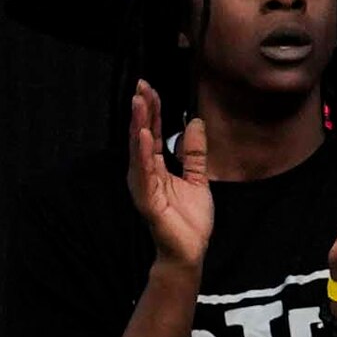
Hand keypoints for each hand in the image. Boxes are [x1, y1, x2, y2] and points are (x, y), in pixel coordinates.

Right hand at [124, 85, 212, 270]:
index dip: (152, 110)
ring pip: (139, 149)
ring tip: (140, 102)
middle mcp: (145, 173)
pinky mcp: (147, 199)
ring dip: (139, 125)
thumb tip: (195, 123)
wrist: (190, 251)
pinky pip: (144, 172)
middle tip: (141, 86)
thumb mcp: (197, 178)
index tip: (150, 88)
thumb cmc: (189, 219)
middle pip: (142, 135)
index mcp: (156, 167)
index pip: (153, 133)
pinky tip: (143, 135)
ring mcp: (143, 185)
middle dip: (142, 110)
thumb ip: (194, 153)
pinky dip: (142, 152)